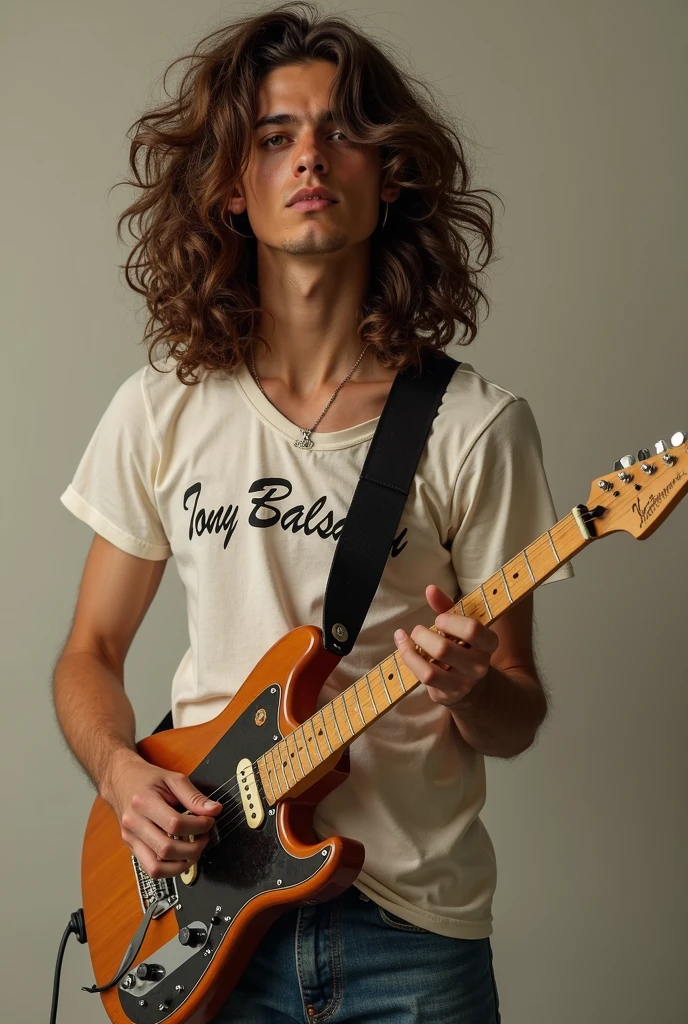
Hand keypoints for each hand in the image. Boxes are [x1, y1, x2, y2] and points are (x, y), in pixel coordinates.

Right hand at [102, 749, 222, 878]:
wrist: (121, 780)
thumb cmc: (147, 778)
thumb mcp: (173, 779)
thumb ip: (194, 796)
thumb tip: (214, 810)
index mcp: (143, 802)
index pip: (175, 824)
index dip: (198, 826)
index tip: (209, 820)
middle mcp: (134, 823)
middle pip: (166, 849)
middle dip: (193, 848)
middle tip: (204, 837)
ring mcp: (130, 838)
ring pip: (156, 867)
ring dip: (181, 865)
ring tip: (194, 851)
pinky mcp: (131, 847)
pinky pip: (150, 869)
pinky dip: (169, 869)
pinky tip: (180, 857)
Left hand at [393, 584, 498, 706]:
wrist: (471, 684)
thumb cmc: (462, 646)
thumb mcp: (459, 625)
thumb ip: (446, 606)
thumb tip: (430, 589)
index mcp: (488, 643)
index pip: (472, 629)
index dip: (450, 621)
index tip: (439, 619)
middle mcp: (479, 665)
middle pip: (444, 648)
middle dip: (423, 635)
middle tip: (418, 630)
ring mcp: (464, 683)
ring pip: (432, 666)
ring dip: (412, 649)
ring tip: (406, 638)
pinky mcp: (448, 694)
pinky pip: (424, 676)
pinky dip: (409, 659)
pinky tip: (403, 648)